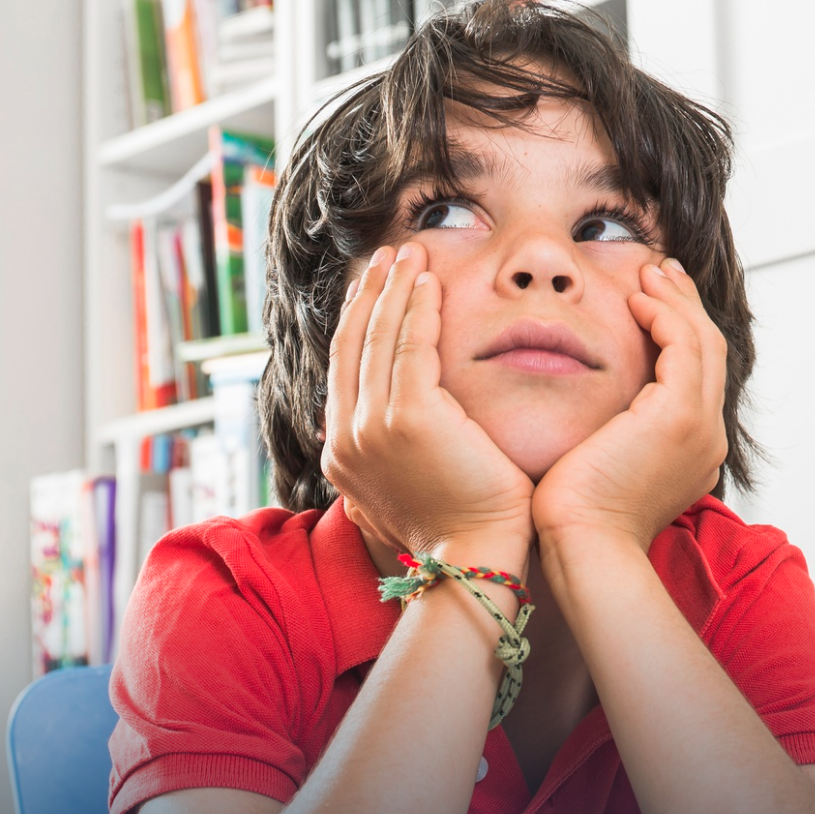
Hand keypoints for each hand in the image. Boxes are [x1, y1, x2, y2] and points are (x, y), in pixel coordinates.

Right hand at [321, 243, 535, 567]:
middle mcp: (346, 437)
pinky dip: (420, 309)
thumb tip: (363, 442)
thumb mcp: (400, 492)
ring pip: (380, 338)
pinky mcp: (408, 418)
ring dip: (396, 289)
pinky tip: (431, 283)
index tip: (375, 286)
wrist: (474, 559)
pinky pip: (412, 347)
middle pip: (353, 344)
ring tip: (412, 254)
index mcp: (341, 454)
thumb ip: (382, 459)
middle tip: (390, 255)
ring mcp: (372, 427)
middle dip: (372, 293)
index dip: (357, 321)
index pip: (344, 370)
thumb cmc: (456, 529)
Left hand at [531, 259, 728, 552]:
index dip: (679, 332)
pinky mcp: (678, 415)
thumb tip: (589, 415)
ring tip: (648, 271)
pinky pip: (682, 345)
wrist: (585, 545)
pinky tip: (636, 299)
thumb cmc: (577, 518)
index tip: (652, 301)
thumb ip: (609, 435)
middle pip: (709, 352)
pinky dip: (663, 314)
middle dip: (685, 305)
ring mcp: (700, 426)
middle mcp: (708, 437)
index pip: (696, 377)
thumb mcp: (601, 466)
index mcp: (693, 452)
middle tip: (659, 270)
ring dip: (675, 300)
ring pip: (701, 342)